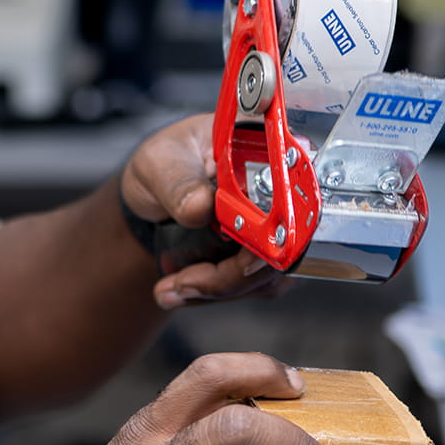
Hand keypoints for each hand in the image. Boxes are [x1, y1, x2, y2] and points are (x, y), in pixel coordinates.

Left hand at [120, 114, 285, 308]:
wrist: (151, 194)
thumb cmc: (162, 165)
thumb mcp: (158, 164)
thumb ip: (178, 183)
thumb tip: (202, 207)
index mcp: (264, 151)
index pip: (293, 191)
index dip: (279, 227)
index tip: (247, 257)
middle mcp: (280, 189)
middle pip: (285, 244)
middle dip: (233, 274)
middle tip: (182, 284)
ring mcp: (276, 225)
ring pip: (269, 274)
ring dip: (218, 289)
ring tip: (171, 288)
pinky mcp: (263, 254)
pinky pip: (252, 285)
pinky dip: (214, 294)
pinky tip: (179, 289)